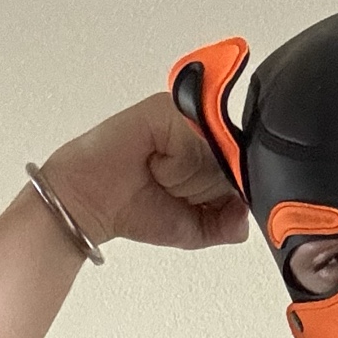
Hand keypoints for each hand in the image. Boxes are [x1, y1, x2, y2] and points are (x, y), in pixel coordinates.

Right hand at [40, 94, 250, 251]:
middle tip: (181, 192)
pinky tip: (156, 165)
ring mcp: (182, 116)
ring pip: (216, 144)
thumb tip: (249, 212)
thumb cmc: (134, 209)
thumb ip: (228, 223)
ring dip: (194, 172)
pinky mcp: (163, 108)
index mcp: (209, 157)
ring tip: (162, 178)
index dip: (239, 185)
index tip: (221, 202)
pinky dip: (177, 157)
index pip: (243, 166)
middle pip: (236, 153)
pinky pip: (191, 130)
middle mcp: (198, 132)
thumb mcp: (194, 229)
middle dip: (218, 181)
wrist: (88, 203)